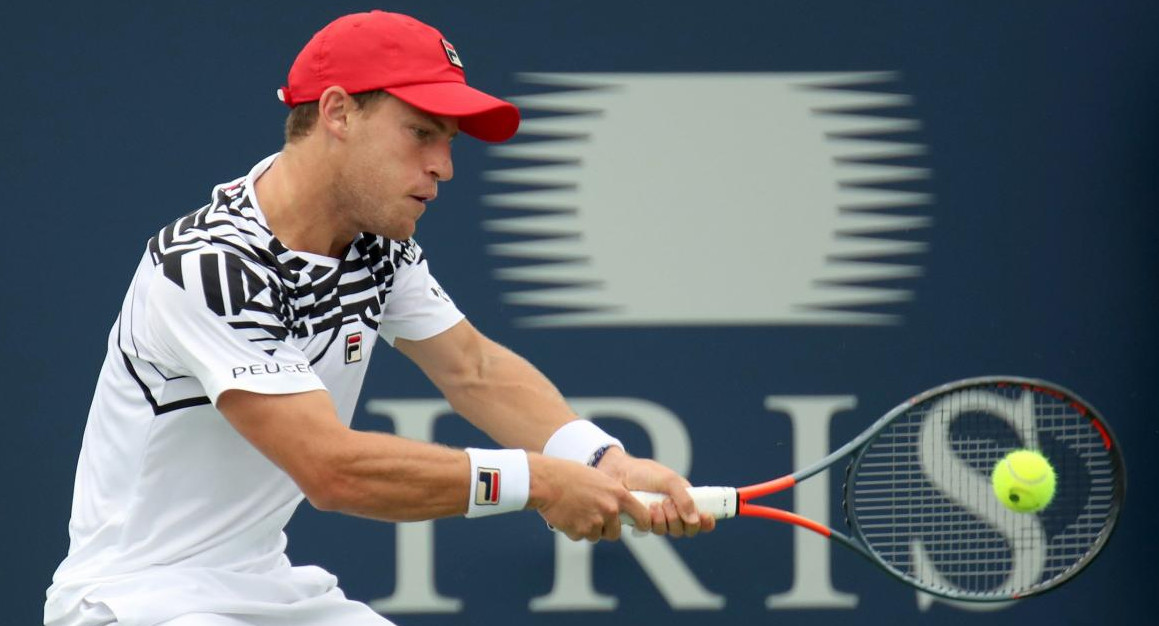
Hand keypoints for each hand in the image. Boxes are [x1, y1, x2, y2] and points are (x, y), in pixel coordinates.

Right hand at [527, 454, 651, 541]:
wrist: (547, 482)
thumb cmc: (570, 475)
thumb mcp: (599, 479)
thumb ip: (612, 495)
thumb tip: (619, 510)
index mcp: (618, 495)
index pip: (642, 516)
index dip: (643, 523)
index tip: (641, 527)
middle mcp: (610, 510)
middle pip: (615, 532)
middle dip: (606, 529)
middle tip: (592, 517)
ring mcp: (595, 523)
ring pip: (596, 535)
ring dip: (588, 529)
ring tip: (576, 511)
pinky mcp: (580, 532)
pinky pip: (580, 536)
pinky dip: (574, 530)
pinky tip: (567, 515)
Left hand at [594, 447, 716, 537]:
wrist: (618, 473)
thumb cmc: (645, 472)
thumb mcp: (669, 480)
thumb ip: (684, 499)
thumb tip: (695, 521)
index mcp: (685, 498)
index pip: (701, 517)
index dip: (706, 522)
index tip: (705, 517)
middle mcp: (674, 511)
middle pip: (688, 529)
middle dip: (680, 519)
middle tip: (668, 502)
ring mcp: (660, 518)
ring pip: (672, 531)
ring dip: (666, 519)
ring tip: (655, 503)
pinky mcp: (645, 523)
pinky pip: (655, 531)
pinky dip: (653, 520)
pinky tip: (646, 507)